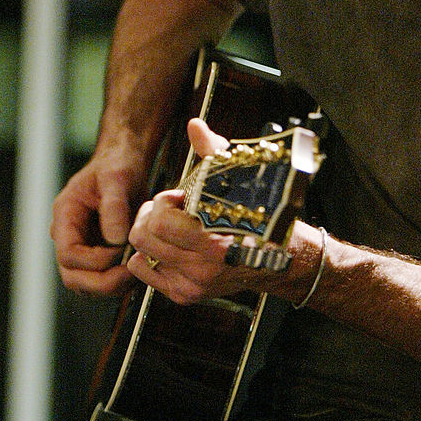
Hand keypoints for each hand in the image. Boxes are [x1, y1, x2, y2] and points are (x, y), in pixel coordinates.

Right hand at [50, 144, 148, 295]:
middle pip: (73, 277)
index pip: (69, 254)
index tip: (119, 248)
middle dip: (102, 282)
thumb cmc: (118, 165)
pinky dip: (121, 280)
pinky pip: (104, 278)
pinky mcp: (99, 253)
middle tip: (131, 273)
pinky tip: (140, 266)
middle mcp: (69, 236)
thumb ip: (114, 206)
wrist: (125, 163)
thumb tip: (115, 240)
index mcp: (66, 216)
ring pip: (88, 283)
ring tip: (138, 271)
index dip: (94, 260)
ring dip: (112, 285)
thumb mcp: (117, 177)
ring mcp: (83, 247)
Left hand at [125, 118, 325, 305]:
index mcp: (215, 241)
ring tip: (170, 226)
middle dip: (150, 217)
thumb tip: (195, 125)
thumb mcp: (239, 180)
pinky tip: (172, 245)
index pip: (159, 222)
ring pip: (139, 256)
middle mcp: (202, 268)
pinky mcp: (185, 295)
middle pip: (143, 238)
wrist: (281, 259)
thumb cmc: (260, 217)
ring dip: (150, 236)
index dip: (162, 203)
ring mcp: (192, 285)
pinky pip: (145, 272)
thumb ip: (212, 152)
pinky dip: (151, 256)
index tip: (178, 197)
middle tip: (168, 209)